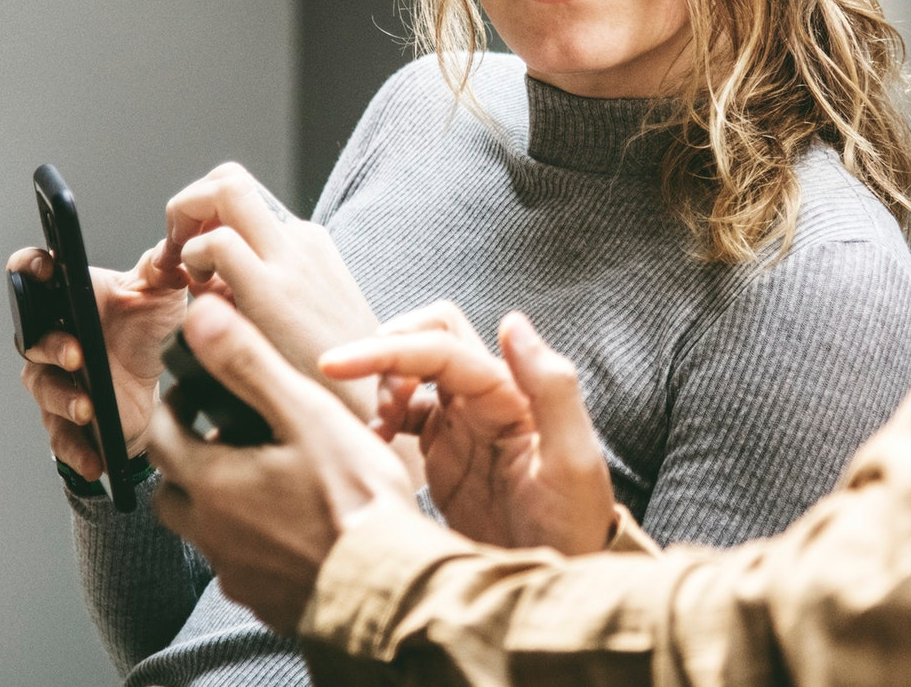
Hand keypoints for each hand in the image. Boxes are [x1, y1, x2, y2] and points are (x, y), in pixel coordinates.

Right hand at [13, 240, 188, 474]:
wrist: (159, 388)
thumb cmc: (150, 332)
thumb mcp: (163, 295)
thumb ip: (164, 269)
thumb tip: (173, 251)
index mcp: (73, 300)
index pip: (35, 276)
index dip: (30, 268)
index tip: (43, 268)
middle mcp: (57, 337)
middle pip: (32, 336)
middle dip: (51, 344)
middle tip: (78, 353)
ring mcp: (59, 380)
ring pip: (44, 388)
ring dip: (63, 398)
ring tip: (88, 407)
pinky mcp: (68, 420)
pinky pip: (61, 438)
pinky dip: (77, 449)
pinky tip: (95, 457)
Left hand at [148, 294, 419, 634]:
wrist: (386, 582)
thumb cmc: (353, 498)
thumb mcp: (305, 414)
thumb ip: (249, 365)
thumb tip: (202, 315)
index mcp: (213, 483)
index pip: (161, 439)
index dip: (172, 408)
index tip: (190, 391)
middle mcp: (212, 532)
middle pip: (172, 490)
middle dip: (186, 457)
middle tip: (218, 433)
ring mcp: (238, 569)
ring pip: (205, 530)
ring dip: (217, 502)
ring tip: (259, 476)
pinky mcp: (267, 597)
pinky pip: (240, 563)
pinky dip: (250, 539)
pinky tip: (289, 524)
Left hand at [164, 162, 380, 412]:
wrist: (376, 409)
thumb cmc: (340, 380)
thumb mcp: (316, 322)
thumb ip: (276, 295)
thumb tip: (224, 290)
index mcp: (311, 249)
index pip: (244, 203)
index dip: (205, 221)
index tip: (192, 263)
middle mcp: (302, 242)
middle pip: (231, 179)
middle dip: (188, 204)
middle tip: (177, 250)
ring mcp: (290, 260)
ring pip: (223, 189)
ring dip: (184, 221)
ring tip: (183, 272)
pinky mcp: (274, 290)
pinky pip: (215, 242)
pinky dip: (190, 258)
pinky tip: (198, 296)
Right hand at [320, 300, 616, 554]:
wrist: (552, 589)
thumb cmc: (572, 526)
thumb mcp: (573, 462)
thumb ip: (551, 389)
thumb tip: (512, 321)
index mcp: (511, 392)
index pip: (441, 347)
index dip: (387, 349)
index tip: (337, 364)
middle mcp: (488, 397)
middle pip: (431, 337)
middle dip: (387, 352)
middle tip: (375, 409)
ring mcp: (465, 423)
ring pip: (415, 370)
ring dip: (384, 382)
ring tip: (376, 431)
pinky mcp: (447, 453)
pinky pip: (408, 413)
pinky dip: (383, 415)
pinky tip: (373, 446)